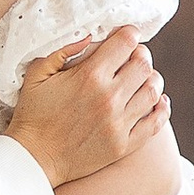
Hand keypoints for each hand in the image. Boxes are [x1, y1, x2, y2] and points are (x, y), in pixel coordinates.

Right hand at [5, 27, 165, 187]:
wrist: (33, 159)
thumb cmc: (32, 115)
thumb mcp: (37, 74)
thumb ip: (63, 50)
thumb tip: (90, 36)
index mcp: (89, 77)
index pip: (125, 43)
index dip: (129, 34)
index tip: (127, 35)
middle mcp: (108, 98)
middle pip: (144, 64)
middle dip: (141, 54)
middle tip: (134, 56)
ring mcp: (118, 123)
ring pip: (153, 91)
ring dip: (152, 79)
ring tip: (143, 78)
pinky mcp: (123, 145)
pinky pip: (154, 123)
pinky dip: (161, 109)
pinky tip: (157, 101)